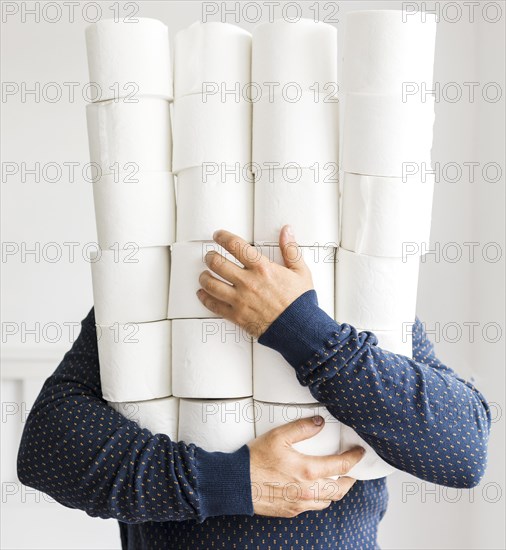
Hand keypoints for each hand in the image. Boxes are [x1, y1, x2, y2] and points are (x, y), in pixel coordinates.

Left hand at [196, 225, 312, 337]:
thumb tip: (287, 231)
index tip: (218, 235)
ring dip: (204, 276)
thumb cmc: (300, 302)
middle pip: (217, 263)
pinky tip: (202, 293)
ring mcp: (240, 299)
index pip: (235, 246)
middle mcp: (248, 282)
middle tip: (210, 256)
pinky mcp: (236, 315)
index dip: (223, 237)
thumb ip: (290, 249)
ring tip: (204, 274)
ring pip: (210, 284)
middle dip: (210, 257)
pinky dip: (204, 298)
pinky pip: (213, 305)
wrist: (299, 329)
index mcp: (262, 268)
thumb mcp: (300, 272)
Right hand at [248, 415, 363, 516]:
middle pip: (340, 489)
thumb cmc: (255, 459)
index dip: (354, 458)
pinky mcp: (290, 511)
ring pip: (327, 501)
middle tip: (351, 470)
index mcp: (308, 471)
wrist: (237, 484)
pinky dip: (318, 498)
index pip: (341, 466)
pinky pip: (312, 507)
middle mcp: (308, 491)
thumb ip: (302, 428)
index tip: (359, 453)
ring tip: (333, 479)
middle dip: (350, 479)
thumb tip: (320, 422)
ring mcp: (299, 503)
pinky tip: (312, 489)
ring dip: (334, 490)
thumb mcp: (279, 436)